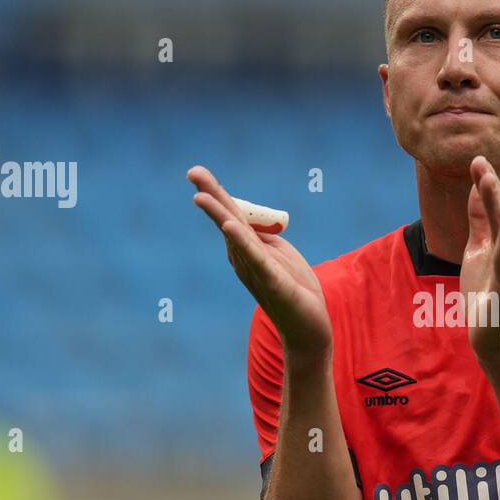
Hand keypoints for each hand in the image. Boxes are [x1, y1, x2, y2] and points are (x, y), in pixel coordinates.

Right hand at [188, 165, 332, 360]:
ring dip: (219, 215)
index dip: (216, 193)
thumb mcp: (278, 254)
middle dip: (211, 196)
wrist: (308, 327)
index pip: (230, 215)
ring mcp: (256, 270)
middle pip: (227, 220)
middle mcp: (245, 259)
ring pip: (236, 237)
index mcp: (247, 249)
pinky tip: (229, 227)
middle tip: (192, 172)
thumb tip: (248, 217)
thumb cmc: (293, 289)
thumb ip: (262, 235)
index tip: (197, 172)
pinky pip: (256, 259)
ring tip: (201, 197)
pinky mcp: (273, 282)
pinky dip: (242, 242)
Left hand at [460, 155, 499, 369]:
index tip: (476, 158)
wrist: (495, 339)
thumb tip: (476, 193)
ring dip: (496, 203)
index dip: (486, 183)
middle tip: (479, 159)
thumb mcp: (478, 252)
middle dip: (490, 185)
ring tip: (487, 178)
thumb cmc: (488, 295)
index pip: (494, 206)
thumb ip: (479, 223)